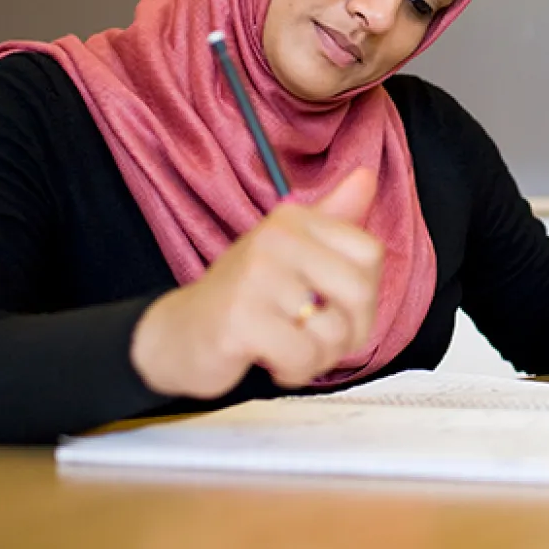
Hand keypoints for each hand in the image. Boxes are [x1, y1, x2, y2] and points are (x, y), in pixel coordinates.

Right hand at [130, 168, 383, 397]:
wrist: (179, 332)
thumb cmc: (244, 295)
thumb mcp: (291, 251)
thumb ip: (333, 219)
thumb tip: (366, 177)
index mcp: (293, 219)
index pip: (370, 253)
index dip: (365, 294)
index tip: (336, 307)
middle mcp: (275, 238)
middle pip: (359, 291)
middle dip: (349, 331)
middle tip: (318, 339)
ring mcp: (256, 277)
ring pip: (333, 331)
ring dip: (318, 356)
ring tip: (291, 349)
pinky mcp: (241, 319)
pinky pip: (302, 355)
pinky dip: (294, 370)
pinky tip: (272, 361)